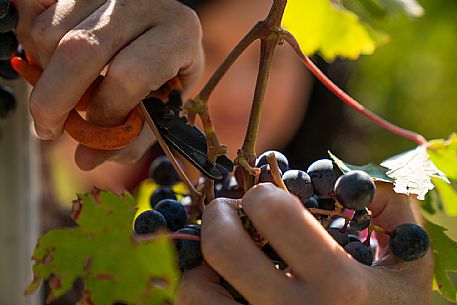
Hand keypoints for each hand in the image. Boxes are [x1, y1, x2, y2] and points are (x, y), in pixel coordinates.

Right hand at [14, 0, 203, 169]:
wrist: (163, 26)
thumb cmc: (168, 69)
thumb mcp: (166, 103)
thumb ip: (134, 135)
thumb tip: (86, 160)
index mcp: (178, 34)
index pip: (130, 75)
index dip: (106, 111)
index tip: (95, 132)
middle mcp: (144, 3)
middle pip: (80, 51)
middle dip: (55, 101)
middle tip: (49, 129)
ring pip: (50, 34)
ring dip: (46, 73)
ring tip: (67, 89)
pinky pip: (35, 13)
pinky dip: (35, 45)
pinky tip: (57, 61)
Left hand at [175, 183, 433, 304]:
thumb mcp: (409, 265)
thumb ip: (391, 210)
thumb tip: (351, 175)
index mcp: (339, 284)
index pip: (274, 213)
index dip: (262, 193)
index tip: (265, 197)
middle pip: (223, 246)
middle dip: (218, 214)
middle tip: (229, 211)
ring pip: (196, 290)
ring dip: (202, 259)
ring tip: (224, 253)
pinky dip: (201, 291)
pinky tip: (223, 283)